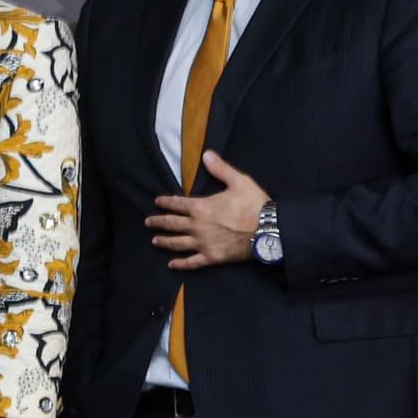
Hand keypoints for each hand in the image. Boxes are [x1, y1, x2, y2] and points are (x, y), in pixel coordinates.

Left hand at [150, 149, 270, 268]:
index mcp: (200, 207)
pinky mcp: (212, 257)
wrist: (270, 230)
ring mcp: (203, 243)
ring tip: (154, 240)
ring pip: (177, 243)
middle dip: (158, 222)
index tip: (157, 202)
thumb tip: (206, 154)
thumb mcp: (239, 181)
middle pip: (171, 224)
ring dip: (164, 241)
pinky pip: (192, 262)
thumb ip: (220, 169)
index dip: (165, 202)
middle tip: (147, 222)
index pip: (176, 204)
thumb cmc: (255, 204)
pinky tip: (172, 264)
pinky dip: (181, 264)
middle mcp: (197, 226)